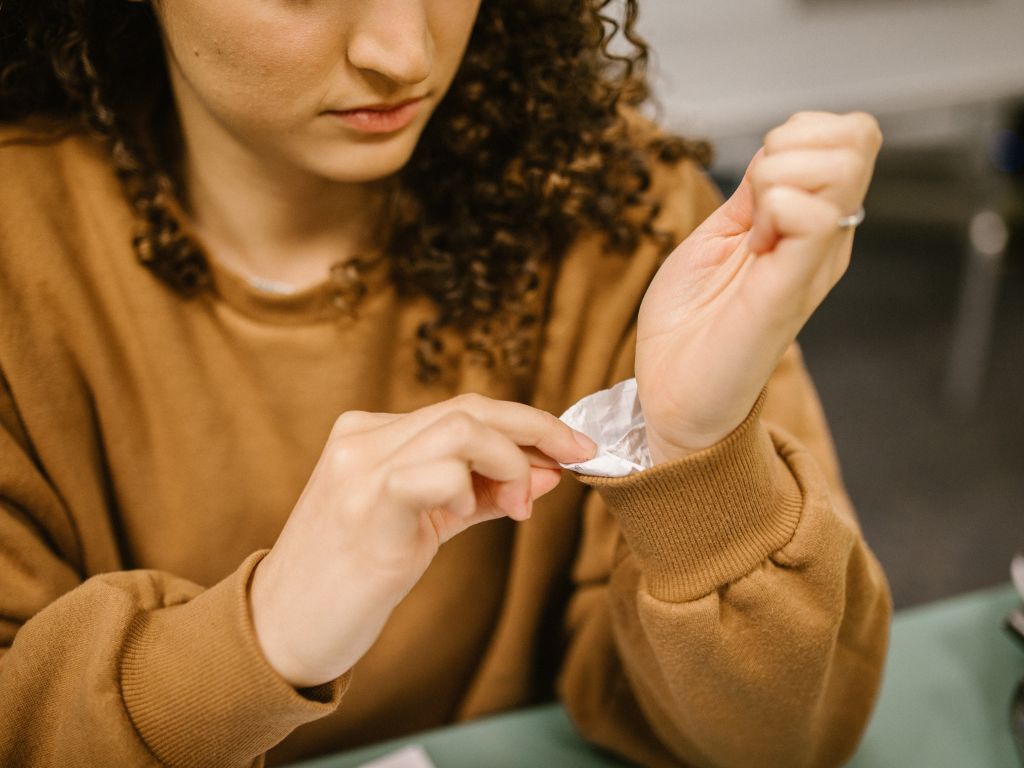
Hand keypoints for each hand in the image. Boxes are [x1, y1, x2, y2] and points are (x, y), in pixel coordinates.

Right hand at [248, 394, 596, 687]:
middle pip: (470, 407)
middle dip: (538, 428)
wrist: (281, 630)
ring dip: (512, 463)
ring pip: (462, 428)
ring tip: (520, 506)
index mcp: (370, 433)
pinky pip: (438, 472)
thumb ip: (482, 494)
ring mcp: (360, 468)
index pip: (465, 409)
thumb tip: (549, 471)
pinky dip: (472, 489)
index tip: (572, 446)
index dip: (528, 423)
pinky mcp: (366, 506)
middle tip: (577, 457)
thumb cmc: (351, 578)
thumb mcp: (423, 523)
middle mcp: (362, 438)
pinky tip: (469, 515)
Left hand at [635, 111, 881, 462]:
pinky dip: (770, 209)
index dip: (797, 134)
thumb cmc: (690, 321)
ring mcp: (816, 261)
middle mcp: (827, 238)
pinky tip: (751, 249)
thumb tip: (780, 145)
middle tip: (752, 207)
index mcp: (812, 222)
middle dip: (789, 146)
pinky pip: (812, 214)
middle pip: (856, 137)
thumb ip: (753, 192)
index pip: (848, 134)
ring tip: (751, 233)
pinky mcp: (791, 287)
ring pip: (841, 163)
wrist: (673, 390)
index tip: (753, 191)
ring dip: (777, 177)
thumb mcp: (719, 234)